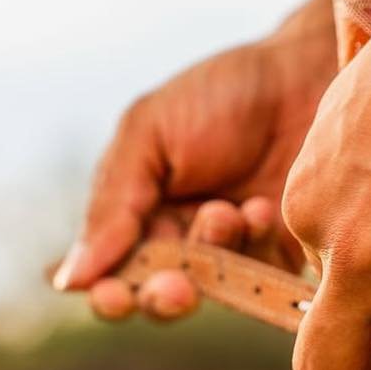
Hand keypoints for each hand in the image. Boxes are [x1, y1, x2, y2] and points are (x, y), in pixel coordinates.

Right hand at [54, 0, 336, 319]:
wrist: (302, 72)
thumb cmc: (219, 94)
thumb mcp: (150, 131)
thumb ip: (112, 203)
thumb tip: (69, 281)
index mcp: (137, 211)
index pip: (111, 273)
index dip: (108, 296)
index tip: (114, 298)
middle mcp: (182, 238)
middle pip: (159, 297)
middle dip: (163, 297)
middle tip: (177, 288)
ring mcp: (235, 248)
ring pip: (213, 291)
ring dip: (214, 256)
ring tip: (227, 211)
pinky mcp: (282, 251)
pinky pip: (264, 278)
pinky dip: (256, 247)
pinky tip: (262, 209)